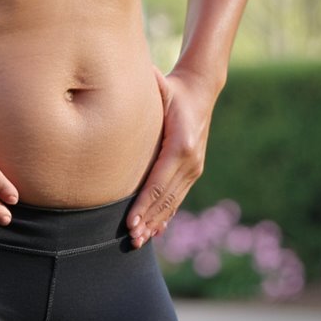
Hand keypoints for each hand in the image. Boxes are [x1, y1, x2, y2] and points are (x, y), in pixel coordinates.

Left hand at [126, 67, 218, 248]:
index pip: (158, 183)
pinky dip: (166, 214)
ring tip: (139, 241)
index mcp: (181, 145)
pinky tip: (156, 230)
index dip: (143, 206)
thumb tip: (118, 79)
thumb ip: (145, 87)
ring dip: (156, 222)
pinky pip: (178, 197)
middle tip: (131, 240)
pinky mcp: (193, 170)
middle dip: (147, 221)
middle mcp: (191, 161)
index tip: (130, 223)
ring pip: (173, 202)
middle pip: (165, 198)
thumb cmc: (172, 87)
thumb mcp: (159, 86)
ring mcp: (194, 167)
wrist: (202, 89)